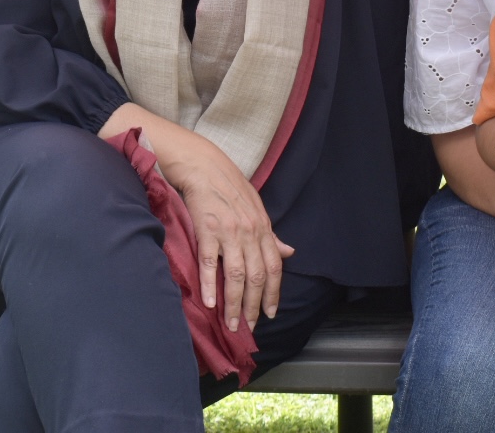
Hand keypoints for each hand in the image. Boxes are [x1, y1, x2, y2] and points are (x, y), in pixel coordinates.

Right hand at [155, 128, 293, 332]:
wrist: (204, 167)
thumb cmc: (230, 188)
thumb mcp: (257, 209)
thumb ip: (271, 236)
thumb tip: (289, 253)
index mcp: (263, 229)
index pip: (273, 267)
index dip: (273, 293)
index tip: (270, 314)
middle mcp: (250, 233)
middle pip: (256, 277)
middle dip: (254, 306)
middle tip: (248, 327)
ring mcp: (229, 233)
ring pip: (236, 276)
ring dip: (234, 304)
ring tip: (231, 324)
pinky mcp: (207, 231)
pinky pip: (210, 263)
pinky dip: (210, 285)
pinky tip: (210, 303)